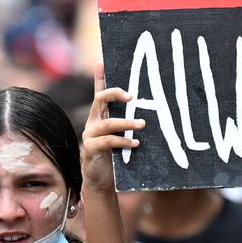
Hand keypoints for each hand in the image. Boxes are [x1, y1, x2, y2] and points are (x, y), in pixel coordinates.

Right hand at [82, 65, 142, 195]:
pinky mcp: (91, 149)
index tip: (102, 62)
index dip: (100, 77)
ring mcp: (90, 135)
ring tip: (142, 125)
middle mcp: (93, 121)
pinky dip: (123, 141)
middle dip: (115, 94)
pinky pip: (107, 142)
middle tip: (132, 96)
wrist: (101, 180)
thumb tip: (151, 116)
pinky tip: (135, 144)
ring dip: (126, 123)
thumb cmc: (115, 156)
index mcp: (100, 116)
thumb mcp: (122, 137)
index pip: (99, 92)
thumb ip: (129, 125)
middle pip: (100, 99)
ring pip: (107, 123)